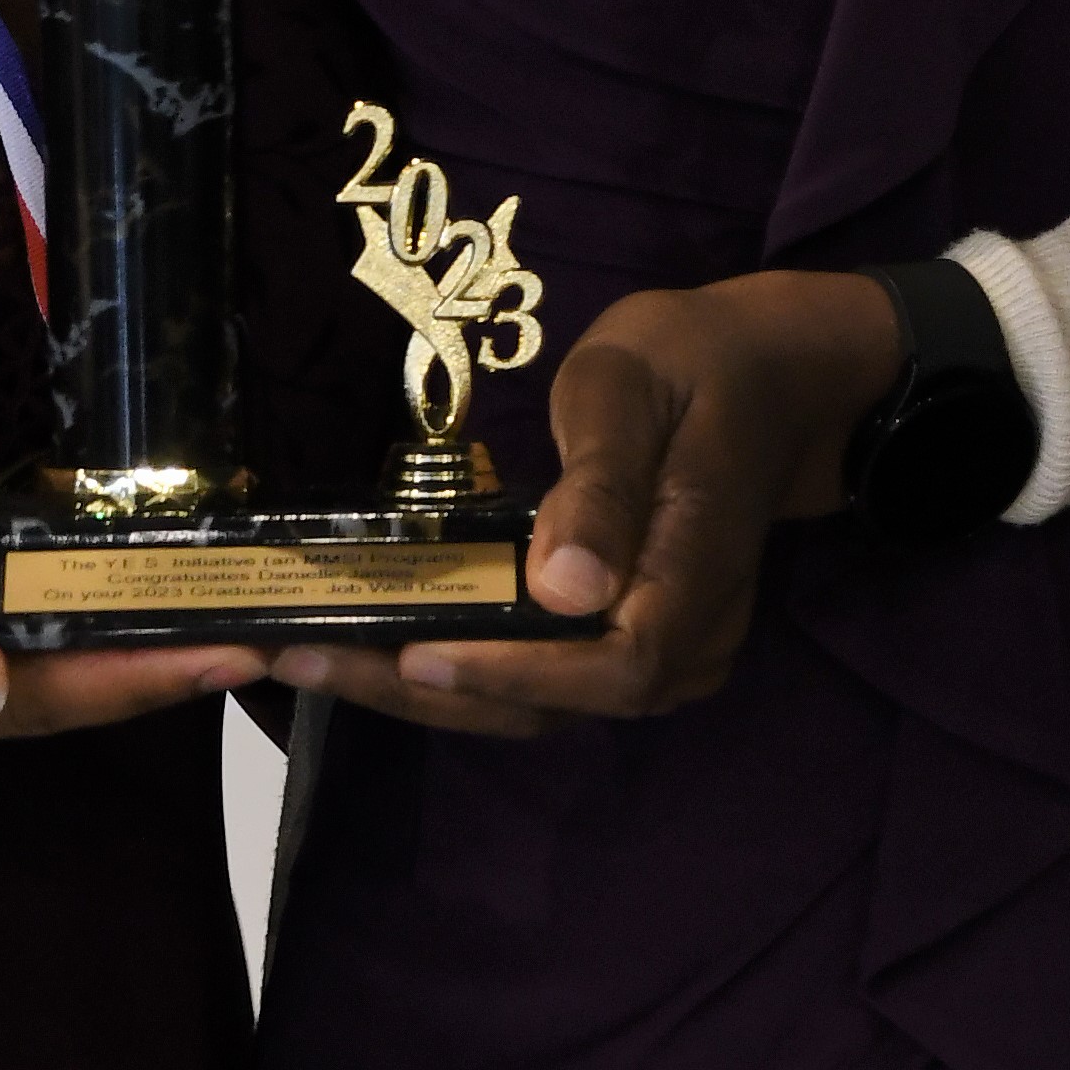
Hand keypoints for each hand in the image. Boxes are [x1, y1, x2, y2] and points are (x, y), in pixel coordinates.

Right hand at [0, 362, 261, 764]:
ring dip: (126, 648)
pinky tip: (148, 592)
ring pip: (36, 675)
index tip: (229, 651)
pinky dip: (80, 620)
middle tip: (267, 630)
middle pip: (44, 702)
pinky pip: (12, 639)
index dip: (132, 680)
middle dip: (150, 670)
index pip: (28, 701)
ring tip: (232, 613)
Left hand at [276, 271, 903, 741]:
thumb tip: (567, 589)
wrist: (767, 375)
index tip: (416, 655)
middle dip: (427, 693)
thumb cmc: (691, 361)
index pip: (613, 666)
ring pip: (544, 707)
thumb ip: (603, 485)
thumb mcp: (632, 388)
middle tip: (303, 661)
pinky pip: (544, 682)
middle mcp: (687, 638)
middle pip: (560, 707)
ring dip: (429, 693)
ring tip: (314, 661)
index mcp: (694, 571)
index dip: (513, 675)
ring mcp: (664, 651)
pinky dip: (460, 673)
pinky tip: (378, 647)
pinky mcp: (629, 644)